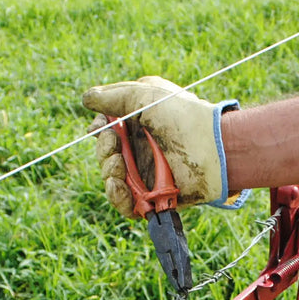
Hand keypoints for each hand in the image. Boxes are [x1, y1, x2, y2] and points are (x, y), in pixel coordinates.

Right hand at [82, 76, 245, 217]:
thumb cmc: (183, 116)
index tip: (102, 128)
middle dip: (103, 152)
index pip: (106, 131)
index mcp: (138, 123)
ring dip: (108, 174)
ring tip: (119, 169)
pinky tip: (121, 188)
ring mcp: (147, 174)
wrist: (213, 147)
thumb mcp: (145, 95)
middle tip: (115, 147)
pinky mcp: (152, 198)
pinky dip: (118, 197)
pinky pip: (125, 204)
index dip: (99, 132)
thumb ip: (112, 97)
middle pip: (104, 156)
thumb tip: (85, 99)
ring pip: (111, 181)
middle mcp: (141, 148)